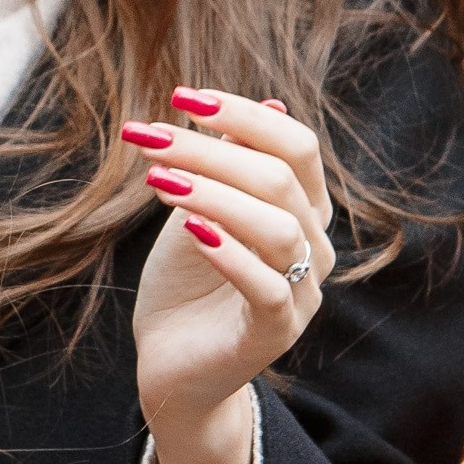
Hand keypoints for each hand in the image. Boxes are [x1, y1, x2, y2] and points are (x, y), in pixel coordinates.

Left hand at [128, 90, 333, 463]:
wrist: (173, 367)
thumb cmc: (188, 283)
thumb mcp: (201, 210)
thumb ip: (228, 165)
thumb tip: (268, 99)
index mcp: (303, 210)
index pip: (296, 146)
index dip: (244, 115)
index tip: (182, 96)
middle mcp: (315, 248)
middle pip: (278, 179)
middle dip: (209, 149)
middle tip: (148, 137)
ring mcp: (301, 293)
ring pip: (275, 227)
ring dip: (213, 194)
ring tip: (157, 180)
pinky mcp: (276, 334)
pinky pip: (267, 287)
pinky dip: (230, 253)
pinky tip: (190, 231)